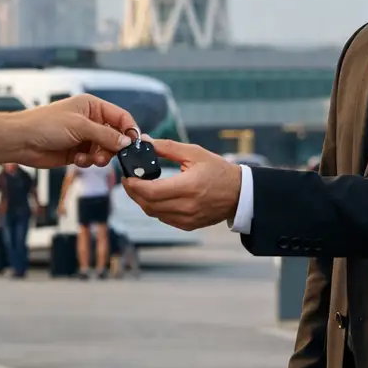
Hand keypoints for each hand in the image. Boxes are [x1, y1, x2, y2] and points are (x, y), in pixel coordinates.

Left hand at [10, 94, 137, 168]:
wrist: (20, 141)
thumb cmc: (44, 125)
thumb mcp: (80, 126)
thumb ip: (106, 135)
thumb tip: (127, 143)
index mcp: (92, 106)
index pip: (120, 117)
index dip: (129, 130)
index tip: (133, 145)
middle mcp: (90, 121)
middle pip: (115, 136)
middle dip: (113, 148)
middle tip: (106, 155)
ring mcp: (83, 137)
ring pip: (105, 150)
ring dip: (101, 157)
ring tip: (92, 160)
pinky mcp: (77, 152)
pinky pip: (92, 159)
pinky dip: (88, 162)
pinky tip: (78, 161)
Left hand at [122, 138, 242, 230]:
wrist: (240, 193)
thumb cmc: (219, 170)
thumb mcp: (195, 153)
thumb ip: (168, 148)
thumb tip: (145, 141)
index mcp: (189, 187)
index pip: (152, 191)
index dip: (134, 185)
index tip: (127, 176)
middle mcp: (187, 206)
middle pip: (148, 204)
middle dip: (134, 193)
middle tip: (129, 181)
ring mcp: (188, 218)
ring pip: (154, 213)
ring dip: (143, 201)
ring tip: (139, 188)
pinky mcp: (188, 225)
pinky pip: (164, 218)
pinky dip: (155, 208)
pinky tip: (155, 197)